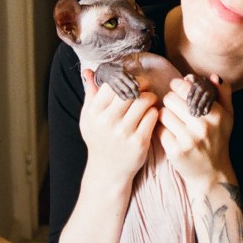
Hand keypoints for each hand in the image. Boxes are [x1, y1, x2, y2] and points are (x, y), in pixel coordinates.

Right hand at [79, 68, 158, 183]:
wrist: (108, 171)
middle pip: (130, 90)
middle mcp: (107, 122)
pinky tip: (151, 114)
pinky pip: (152, 117)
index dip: (125, 77)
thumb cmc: (99, 139)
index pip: (112, 84)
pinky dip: (154, 112)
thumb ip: (90, 94)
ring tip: (149, 99)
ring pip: (144, 101)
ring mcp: (123, 133)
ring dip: (150, 97)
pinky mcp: (139, 143)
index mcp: (94, 113)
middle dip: (141, 84)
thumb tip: (88, 70)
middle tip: (145, 86)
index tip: (131, 79)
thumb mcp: (88, 118)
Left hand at [157, 74, 233, 192]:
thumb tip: (214, 76)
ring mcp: (188, 139)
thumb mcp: (227, 117)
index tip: (177, 90)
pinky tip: (169, 133)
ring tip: (173, 120)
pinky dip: (161, 129)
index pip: (186, 88)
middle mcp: (202, 126)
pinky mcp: (175, 151)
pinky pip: (159, 129)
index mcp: (215, 114)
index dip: (177, 86)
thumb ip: (223, 94)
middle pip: (170, 98)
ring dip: (164, 115)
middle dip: (170, 100)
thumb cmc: (218, 141)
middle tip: (175, 107)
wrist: (211, 174)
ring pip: (162, 113)